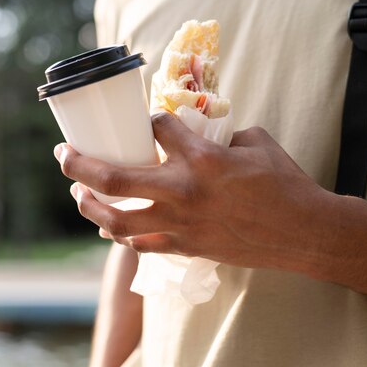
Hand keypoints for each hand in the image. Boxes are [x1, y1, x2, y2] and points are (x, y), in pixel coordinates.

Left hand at [54, 111, 328, 269]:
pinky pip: (141, 243)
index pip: (157, 126)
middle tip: (62, 154)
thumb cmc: (285, 183)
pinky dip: (122, 234)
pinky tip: (112, 227)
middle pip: (113, 176)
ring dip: (89, 205)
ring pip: (116, 219)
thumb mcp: (256, 143)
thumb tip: (204, 135)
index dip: (149, 119)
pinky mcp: (185, 246)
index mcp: (201, 156)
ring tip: (78, 193)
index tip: (148, 121)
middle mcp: (182, 189)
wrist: (303, 232)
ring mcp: (180, 222)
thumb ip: (221, 136)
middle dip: (78, 163)